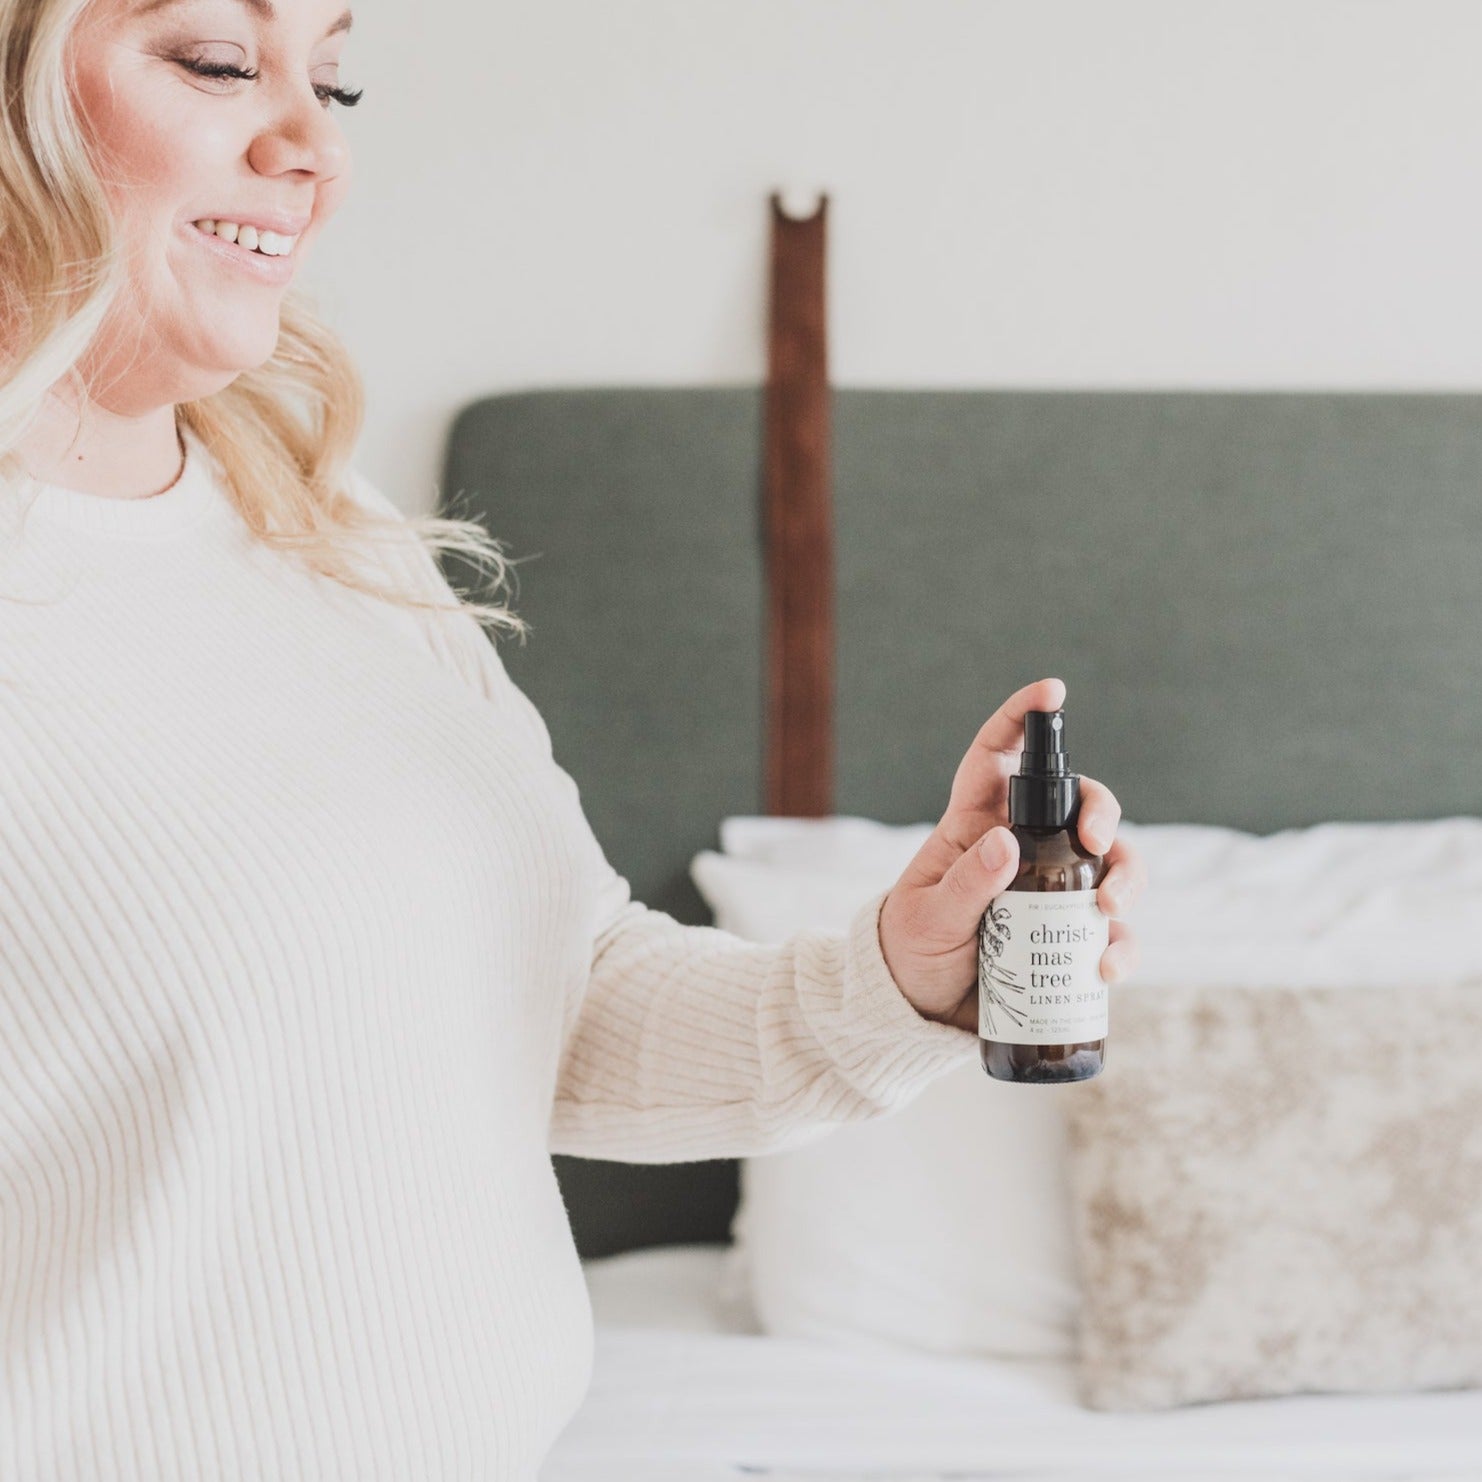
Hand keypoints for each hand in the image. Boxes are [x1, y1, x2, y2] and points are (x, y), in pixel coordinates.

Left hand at [877, 676, 1144, 1031]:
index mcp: (974, 824)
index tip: (1052, 692)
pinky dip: (1120, 946)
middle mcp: (1022, 847)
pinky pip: (1111, 932)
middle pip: (1077, 806)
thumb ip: (966, 883)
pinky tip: (1106, 968)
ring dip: (1125, 877)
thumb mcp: (928, 917)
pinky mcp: (1068, 936)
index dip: (1023, 718)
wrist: (917, 1010)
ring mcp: (1051, 890)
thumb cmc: (910, 948)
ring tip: (1109, 911)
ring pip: (1109, 863)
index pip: (997, 758)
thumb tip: (1006, 843)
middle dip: (1101, 812)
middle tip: (1094, 843)